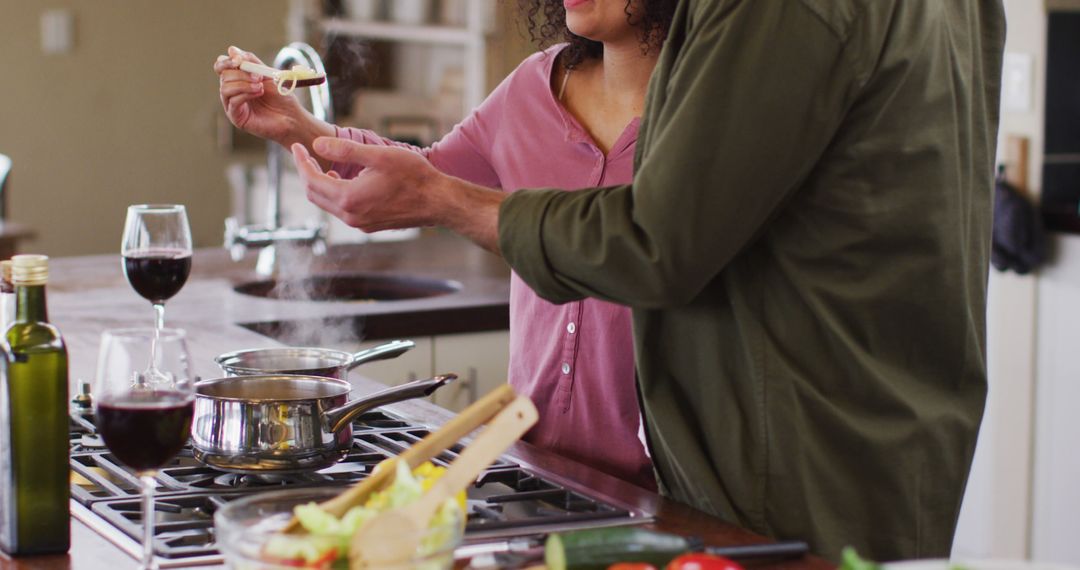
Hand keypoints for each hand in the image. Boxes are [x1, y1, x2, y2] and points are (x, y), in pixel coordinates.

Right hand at [214, 46, 309, 144]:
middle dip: (241, 73)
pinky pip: (232, 101)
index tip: (239, 60)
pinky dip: (245, 94)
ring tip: (260, 87)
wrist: (291, 116)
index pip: (221, 66)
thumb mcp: (266, 74)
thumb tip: (231, 50)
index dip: (227, 61)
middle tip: (258, 77)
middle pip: (223, 75)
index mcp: (237, 79)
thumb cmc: (280, 96)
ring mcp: (232, 105)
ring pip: (225, 88)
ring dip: (244, 84)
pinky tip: (259, 93)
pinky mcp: (236, 117)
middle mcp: (232, 91)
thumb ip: (251, 61)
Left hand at [292, 138, 440, 231]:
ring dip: (321, 185)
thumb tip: (317, 145)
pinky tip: (344, 181)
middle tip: (305, 155)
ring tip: (323, 166)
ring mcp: (360, 224)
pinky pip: (342, 211)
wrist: (437, 201)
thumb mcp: (379, 155)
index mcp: (349, 198)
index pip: (311, 180)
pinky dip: (335, 194)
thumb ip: (345, 150)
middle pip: (315, 195)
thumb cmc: (413, 176)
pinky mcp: (369, 225)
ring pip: (327, 204)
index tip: (297, 147)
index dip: (301, 162)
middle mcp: (351, 216)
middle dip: (307, 174)